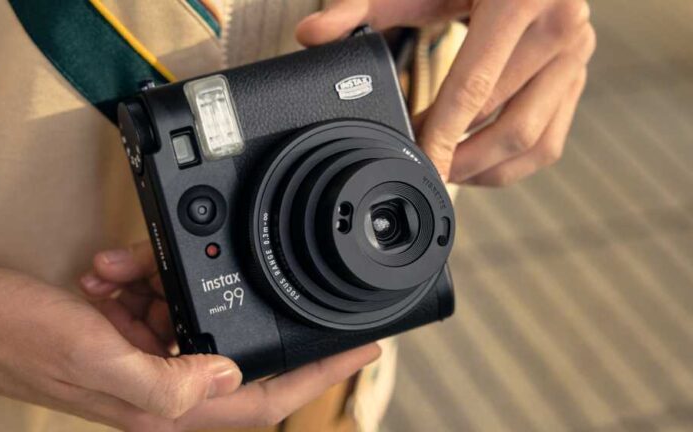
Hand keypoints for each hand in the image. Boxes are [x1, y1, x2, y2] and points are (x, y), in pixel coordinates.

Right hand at [80, 242, 380, 429]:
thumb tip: (227, 379)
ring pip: (192, 317)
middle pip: (234, 352)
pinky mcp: (122, 332)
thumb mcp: (93, 356)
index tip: (361, 347)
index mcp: (161, 406)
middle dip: (240, 308)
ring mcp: (141, 357)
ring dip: (170, 285)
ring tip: (130, 268)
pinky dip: (140, 279)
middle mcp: (159, 386)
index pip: (261, 399)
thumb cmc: (16, 337)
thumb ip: (166, 379)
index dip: (319, 377)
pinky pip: (155, 303)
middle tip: (259, 271)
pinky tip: (112, 269)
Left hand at [297, 0, 595, 185]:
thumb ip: (362, 6)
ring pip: (531, 141)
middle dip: (456, 153)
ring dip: (484, 168)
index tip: (419, 164)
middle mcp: (562, 28)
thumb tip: (312, 35)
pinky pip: (550, 140)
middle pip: (501, 121)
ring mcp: (577, 55)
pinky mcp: (578, 75)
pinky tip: (476, 163)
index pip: (475, 88)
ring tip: (445, 170)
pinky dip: (511, 164)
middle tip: (419, 161)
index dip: (443, 135)